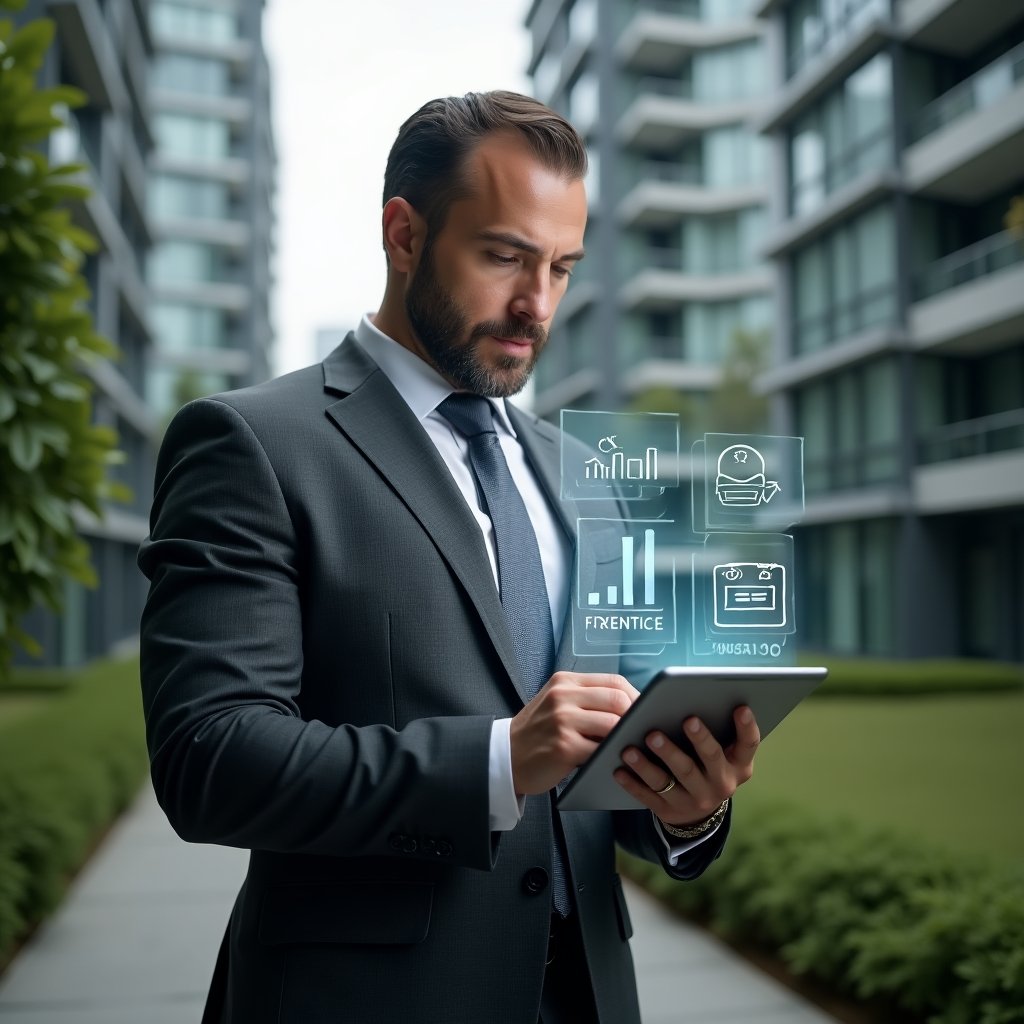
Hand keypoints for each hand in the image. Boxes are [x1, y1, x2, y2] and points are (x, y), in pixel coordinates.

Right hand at [510, 672, 638, 795]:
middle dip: (636, 718)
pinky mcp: (563, 746)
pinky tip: (614, 761)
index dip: (636, 697)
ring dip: (625, 738)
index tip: (646, 712)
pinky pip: (600, 750)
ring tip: (630, 747)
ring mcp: (562, 720)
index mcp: (565, 682)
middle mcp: (563, 696)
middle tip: (641, 733)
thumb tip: (633, 708)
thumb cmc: (538, 733)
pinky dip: (611, 756)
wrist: (505, 756)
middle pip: (618, 700)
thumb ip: (588, 700)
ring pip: (613, 724)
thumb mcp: (558, 704)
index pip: (614, 682)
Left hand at [613, 706, 759, 825]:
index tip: (740, 707)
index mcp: (738, 765)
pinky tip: (618, 769)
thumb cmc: (707, 765)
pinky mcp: (669, 811)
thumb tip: (696, 694)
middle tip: (685, 719)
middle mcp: (721, 784)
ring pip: (671, 779)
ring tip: (631, 747)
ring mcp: (695, 800)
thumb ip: (716, 730)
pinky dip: (632, 783)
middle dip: (698, 739)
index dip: (746, 727)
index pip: (748, 745)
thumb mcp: (723, 753)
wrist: (697, 812)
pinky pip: (648, 796)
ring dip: (649, 763)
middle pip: (709, 759)